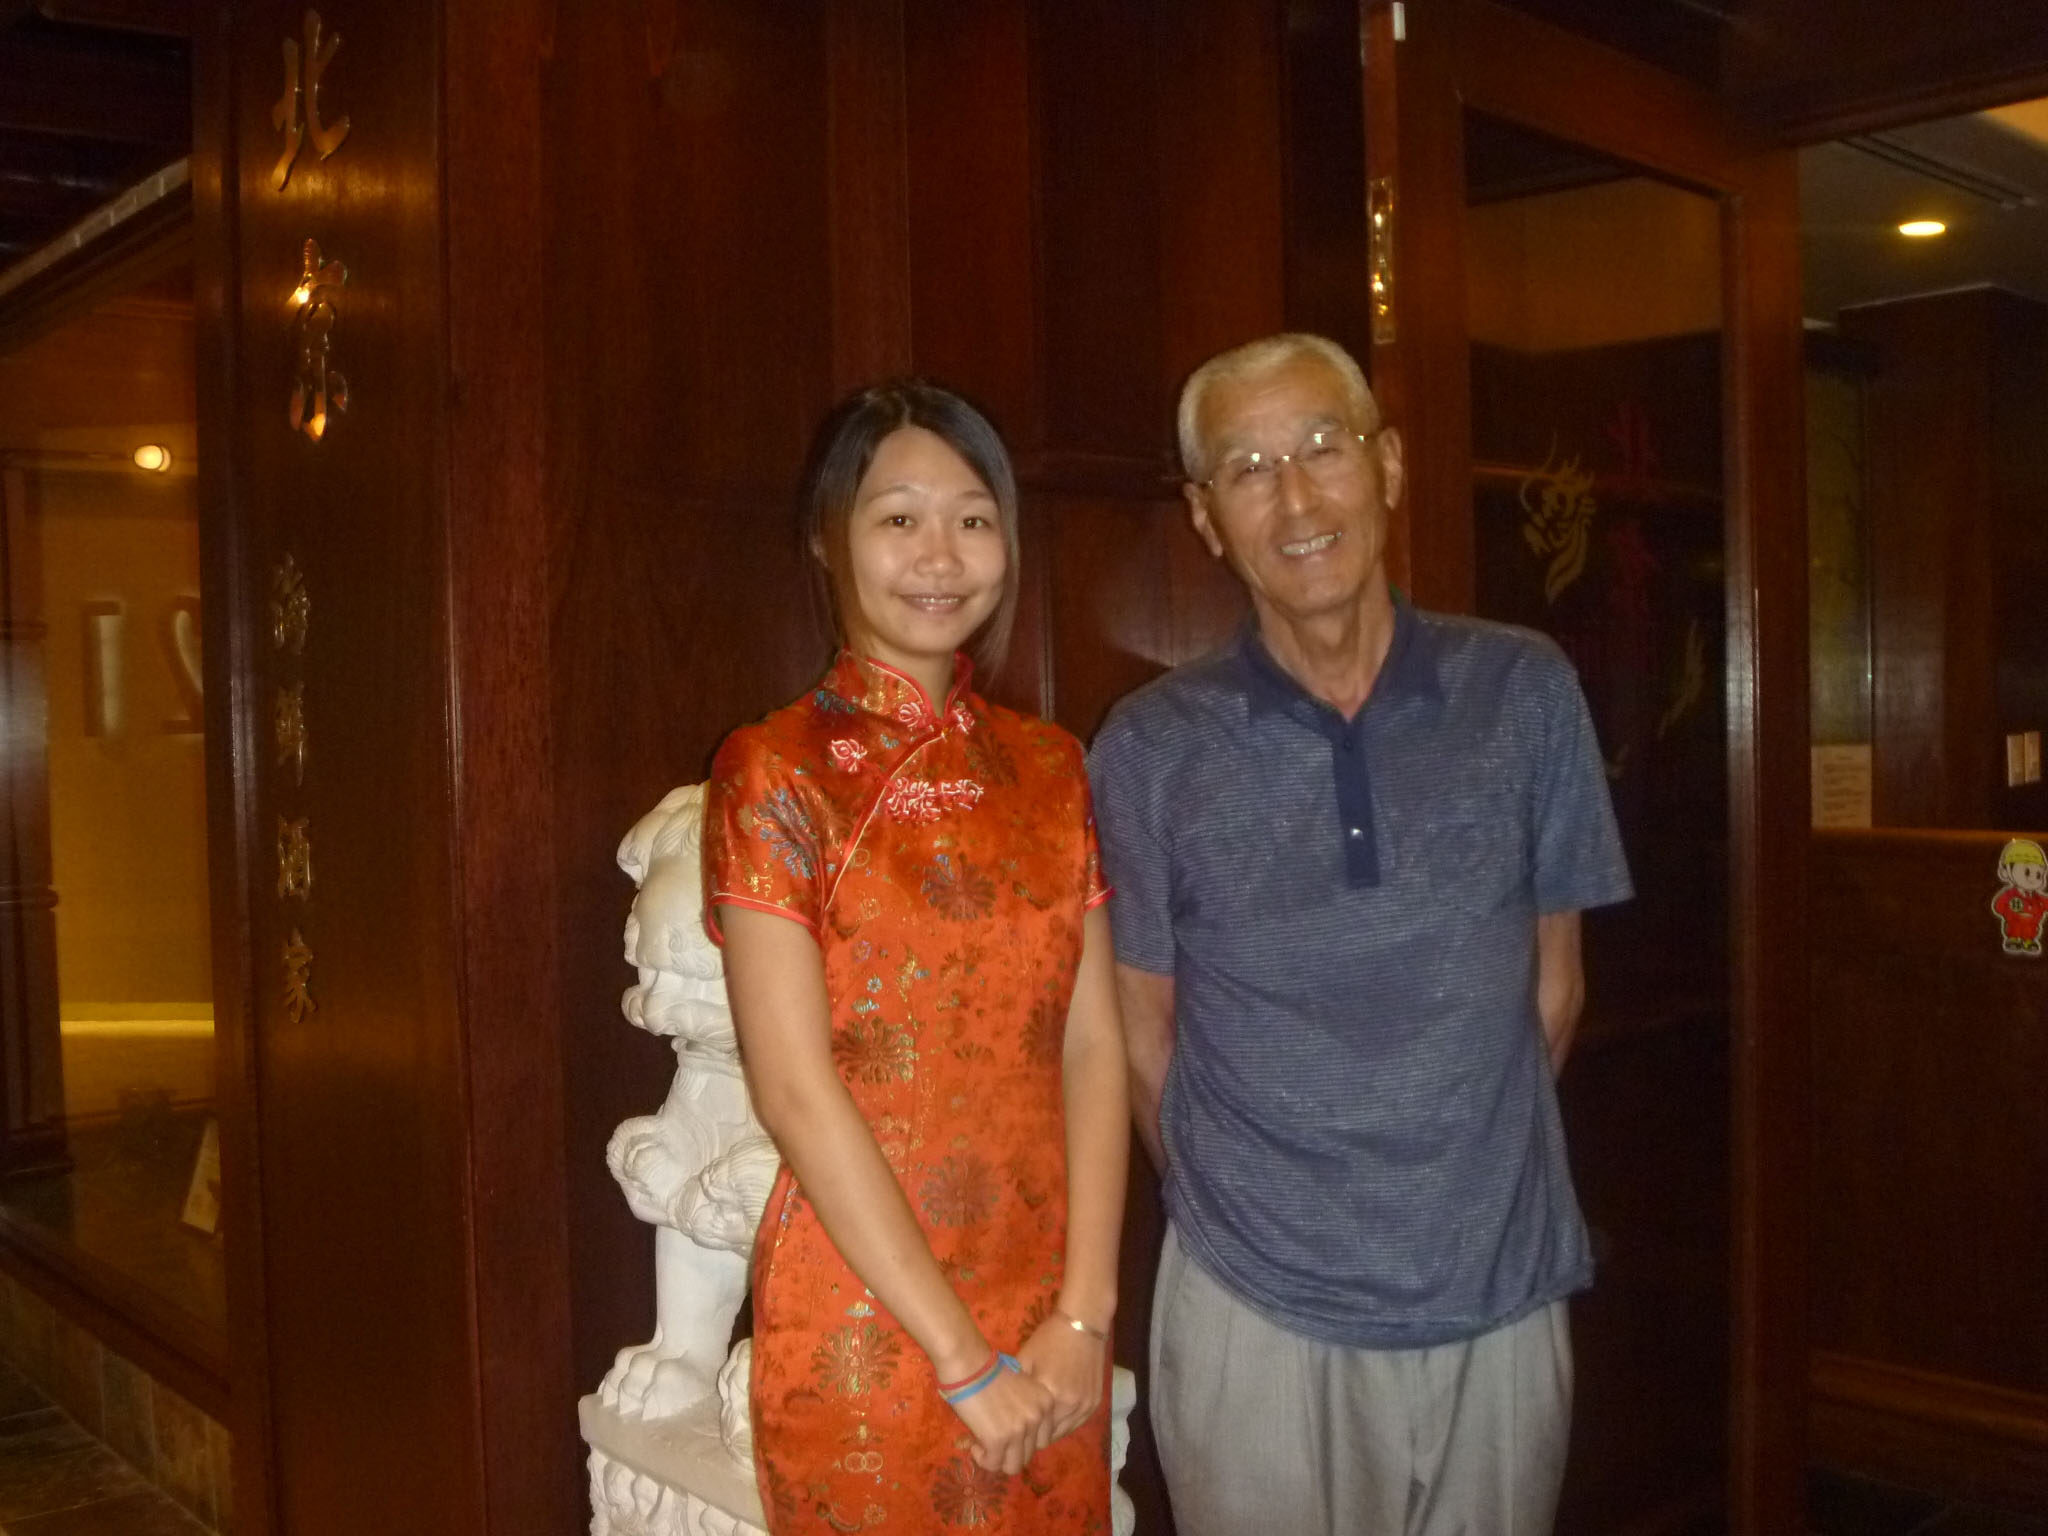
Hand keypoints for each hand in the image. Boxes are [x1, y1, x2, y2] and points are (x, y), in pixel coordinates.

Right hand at [949, 1363, 1054, 1475]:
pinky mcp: (999, 1439)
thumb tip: (1015, 1436)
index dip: (1022, 1442)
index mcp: (1046, 1404)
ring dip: (997, 1460)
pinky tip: (974, 1445)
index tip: (1005, 1434)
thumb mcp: (1020, 1389)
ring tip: (982, 1446)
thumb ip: (1024, 1410)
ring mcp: (1019, 1430)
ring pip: (1013, 1466)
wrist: (969, 1364)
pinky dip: (982, 1459)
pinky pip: (993, 1464)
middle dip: (1008, 1452)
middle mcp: (1037, 1418)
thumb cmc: (988, 1370)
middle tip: (990, 1441)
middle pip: (1028, 1455)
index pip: (1042, 1440)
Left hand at [1015, 1317, 1106, 1443]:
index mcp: (1048, 1396)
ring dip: (1051, 1431)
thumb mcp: (1025, 1359)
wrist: (1082, 1324)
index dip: (1023, 1436)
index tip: (1015, 1432)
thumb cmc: (1049, 1340)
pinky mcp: (1095, 1402)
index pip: (1034, 1435)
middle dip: (1035, 1436)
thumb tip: (1001, 1409)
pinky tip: (1056, 1414)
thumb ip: (1016, 1388)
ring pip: (1063, 1433)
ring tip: (1040, 1422)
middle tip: (1025, 1428)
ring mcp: (1084, 1405)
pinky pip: (1077, 1424)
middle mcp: (1069, 1405)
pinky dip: (1065, 1423)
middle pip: (1048, 1439)